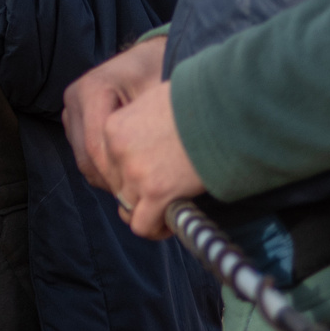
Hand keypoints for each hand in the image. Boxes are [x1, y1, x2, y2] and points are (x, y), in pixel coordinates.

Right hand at [62, 37, 166, 191]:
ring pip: (83, 160)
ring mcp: (71, 110)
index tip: (142, 194)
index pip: (96, 145)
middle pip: (86, 156)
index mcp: (92, 89)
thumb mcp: (160, 97)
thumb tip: (156, 175)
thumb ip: (153, 129)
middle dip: (113, 182)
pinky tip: (127, 174)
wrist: (149, 59)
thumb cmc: (159, 76)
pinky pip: (84, 156)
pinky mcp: (74, 121)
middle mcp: (74, 99)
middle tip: (140, 199)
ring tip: (137, 188)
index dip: (117, 175)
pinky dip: (104, 170)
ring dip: (108, 178)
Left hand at [98, 77, 205, 238]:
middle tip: (162, 192)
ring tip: (167, 210)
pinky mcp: (156, 192)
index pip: (107, 163)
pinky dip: (156, 229)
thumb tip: (147, 142)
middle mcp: (118, 150)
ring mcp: (135, 172)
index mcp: (114, 126)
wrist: (222, 110)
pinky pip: (143, 225)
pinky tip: (172, 221)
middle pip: (117, 186)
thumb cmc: (197, 102)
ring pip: (127, 208)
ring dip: (147, 211)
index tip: (148, 174)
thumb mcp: (155, 102)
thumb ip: (140, 124)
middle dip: (138, 192)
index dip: (127, 173)